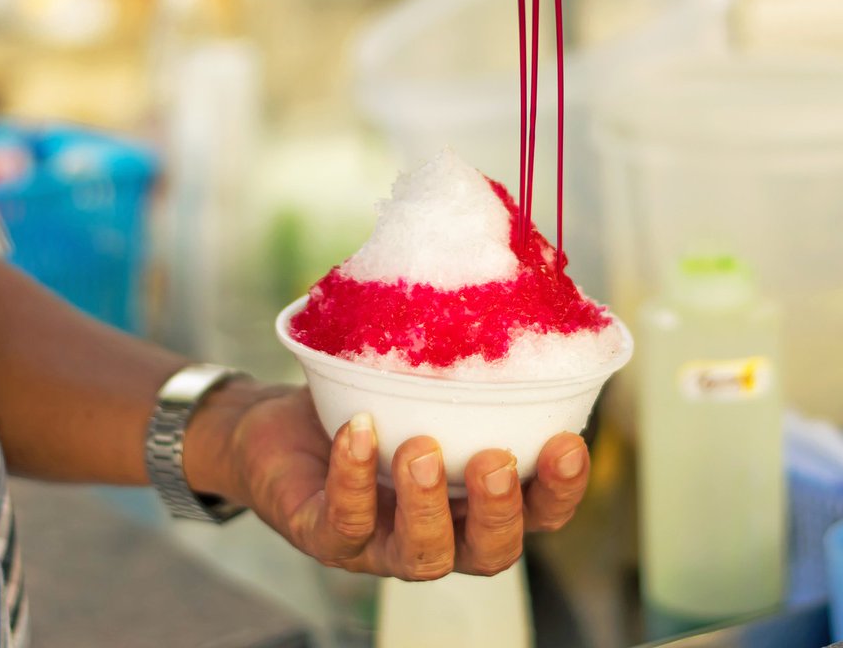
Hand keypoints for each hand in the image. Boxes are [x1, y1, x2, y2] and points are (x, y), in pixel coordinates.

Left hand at [186, 382, 590, 579]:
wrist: (274, 425)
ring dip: (427, 506)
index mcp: (476, 502)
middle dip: (500, 513)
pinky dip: (354, 476)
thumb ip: (466, 361)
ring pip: (422, 555)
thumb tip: (515, 287)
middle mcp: (440, 533)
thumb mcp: (421, 383)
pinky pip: (344, 521)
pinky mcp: (324, 537)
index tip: (567, 443)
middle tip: (494, 459)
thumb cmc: (365, 402)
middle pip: (491, 554)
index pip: (539, 514)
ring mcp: (381, 544)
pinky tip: (360, 429)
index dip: (562, 491)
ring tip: (421, 447)